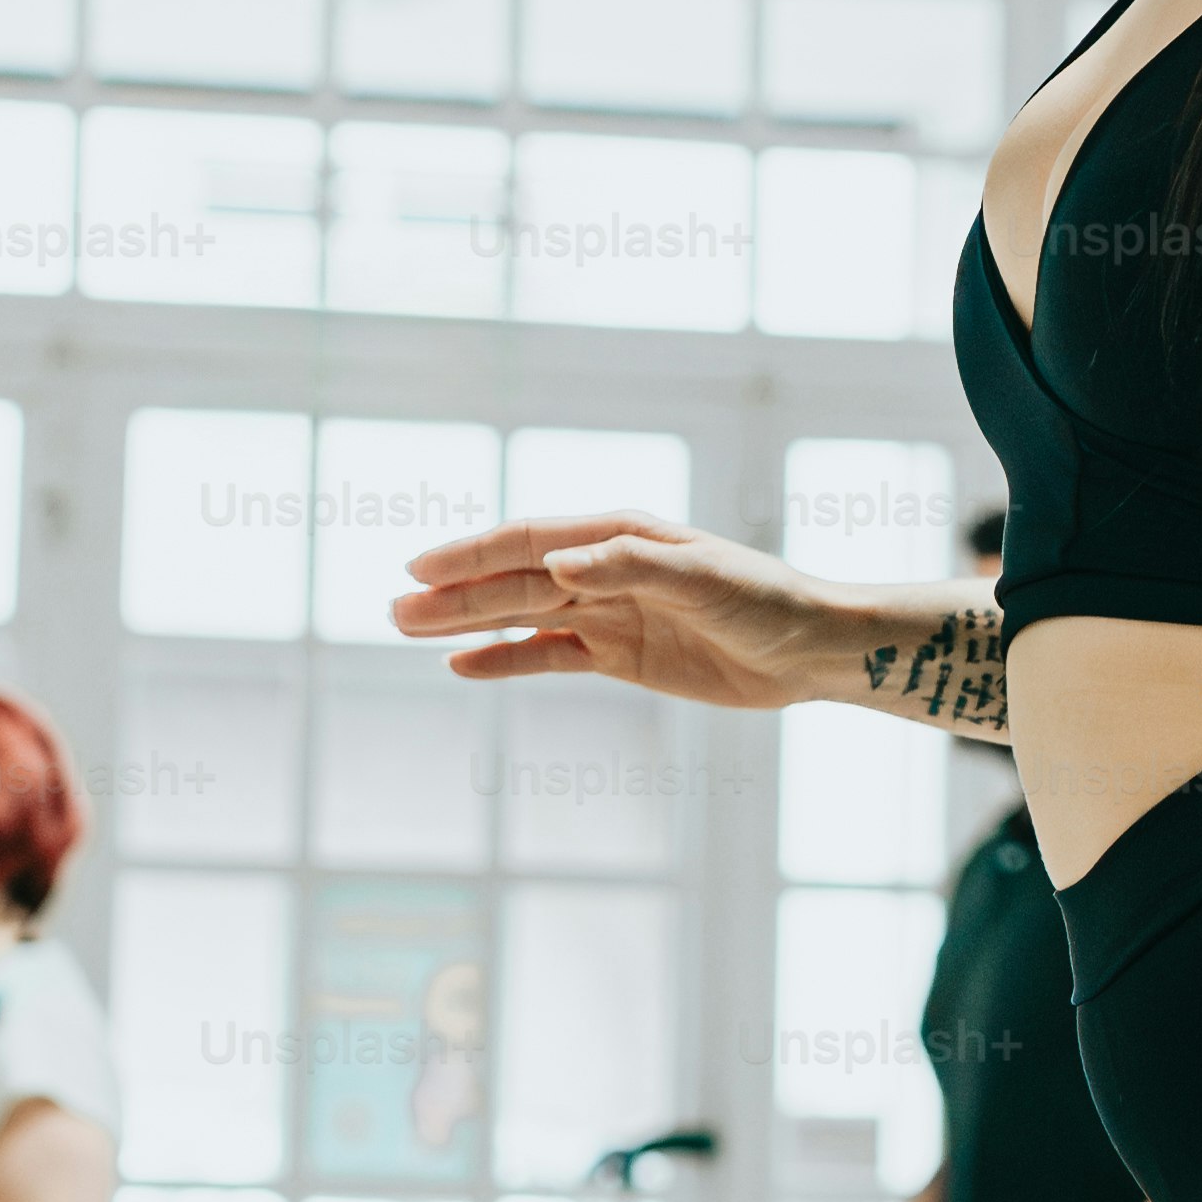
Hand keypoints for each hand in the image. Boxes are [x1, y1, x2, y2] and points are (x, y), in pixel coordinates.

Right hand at [389, 513, 830, 711]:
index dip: (472, 554)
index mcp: (619, 536)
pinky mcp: (619, 655)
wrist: (807, 649)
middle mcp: (604, 568)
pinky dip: (506, 660)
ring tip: (407, 630)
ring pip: (520, 616)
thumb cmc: (763, 600)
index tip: (419, 568)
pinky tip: (463, 664)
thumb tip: (558, 562)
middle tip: (394, 611)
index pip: (529, 541)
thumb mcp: (701, 579)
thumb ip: (628, 566)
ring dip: (465, 623)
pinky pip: (549, 656)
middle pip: (513, 581)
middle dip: (453, 594)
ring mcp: (608, 612)